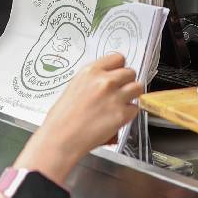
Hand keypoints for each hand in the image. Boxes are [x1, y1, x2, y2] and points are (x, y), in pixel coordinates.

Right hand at [11, 53, 141, 185]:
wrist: (60, 139)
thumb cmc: (61, 118)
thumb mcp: (74, 87)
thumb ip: (93, 80)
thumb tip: (107, 78)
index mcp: (90, 71)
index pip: (118, 58)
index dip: (119, 68)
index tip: (118, 74)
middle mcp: (105, 81)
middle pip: (130, 72)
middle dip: (126, 82)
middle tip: (119, 92)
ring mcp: (115, 97)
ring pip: (137, 88)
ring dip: (131, 96)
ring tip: (121, 104)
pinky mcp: (121, 114)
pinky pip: (135, 108)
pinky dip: (129, 114)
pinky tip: (116, 118)